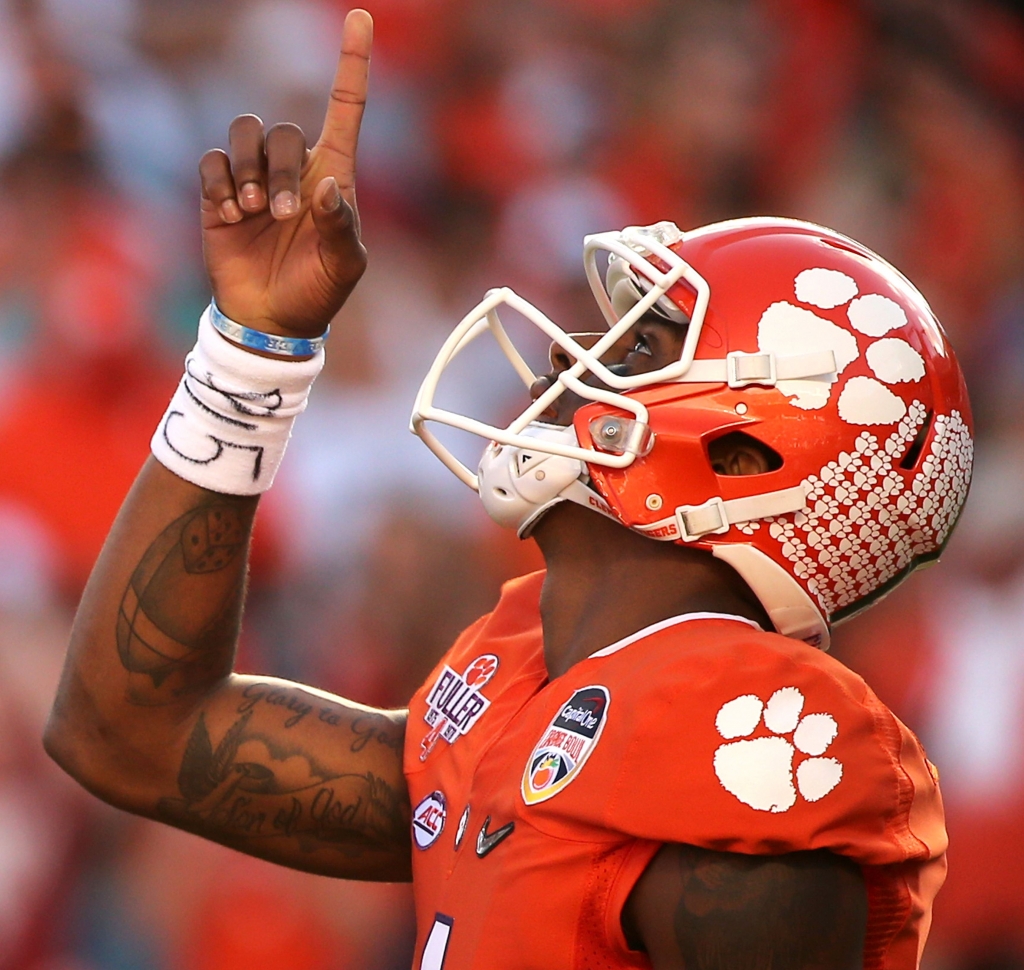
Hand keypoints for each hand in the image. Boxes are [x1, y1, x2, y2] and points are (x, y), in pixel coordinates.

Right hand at [198, 9, 371, 337]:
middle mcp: (295, 170)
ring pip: (246, 134)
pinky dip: (220, 184)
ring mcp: (255, 180)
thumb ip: (339, 225)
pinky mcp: (220, 193)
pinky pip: (212, 161)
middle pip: (285, 131)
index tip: (361, 19)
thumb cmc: (317, 291)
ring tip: (250, 213)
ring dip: (248, 171)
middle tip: (279, 216)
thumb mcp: (343, 265)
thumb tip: (324, 185)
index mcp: (334, 177)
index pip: (346, 109)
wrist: (271, 321)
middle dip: (280, 171)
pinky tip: (229, 216)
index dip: (353, 65)